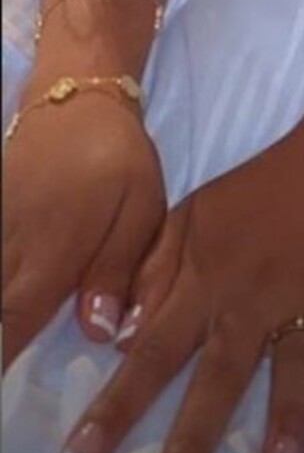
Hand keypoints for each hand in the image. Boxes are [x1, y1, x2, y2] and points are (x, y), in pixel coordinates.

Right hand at [2, 84, 166, 370]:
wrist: (77, 96)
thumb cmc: (117, 156)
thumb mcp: (139, 208)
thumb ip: (117, 270)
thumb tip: (98, 333)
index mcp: (53, 254)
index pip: (16, 321)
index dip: (0, 356)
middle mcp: (12, 247)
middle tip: (6, 354)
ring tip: (8, 323)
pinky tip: (7, 280)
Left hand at [57, 124, 303, 452]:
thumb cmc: (254, 194)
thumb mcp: (187, 216)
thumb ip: (148, 270)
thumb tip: (112, 334)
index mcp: (207, 283)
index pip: (153, 350)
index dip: (118, 400)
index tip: (82, 450)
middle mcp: (254, 303)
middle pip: (220, 373)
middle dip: (193, 432)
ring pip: (297, 365)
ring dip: (289, 414)